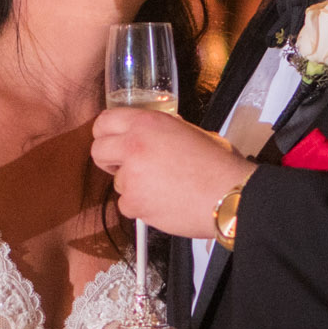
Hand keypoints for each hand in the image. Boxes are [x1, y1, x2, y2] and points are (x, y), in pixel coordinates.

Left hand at [91, 107, 252, 238]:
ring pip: (116, 182)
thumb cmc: (219, 167)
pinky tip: (164, 202)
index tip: (110, 141)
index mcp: (148, 123)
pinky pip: (127, 205)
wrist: (230, 197)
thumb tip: (154, 133)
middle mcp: (134, 145)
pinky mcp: (134, 202)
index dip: (105, 133)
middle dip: (108, 160)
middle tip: (125, 166)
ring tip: (163, 187)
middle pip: (97, 150)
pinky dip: (142, 207)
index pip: (104, 121)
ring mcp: (131, 175)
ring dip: (133, 186)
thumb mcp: (192, 132)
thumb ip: (165, 131)